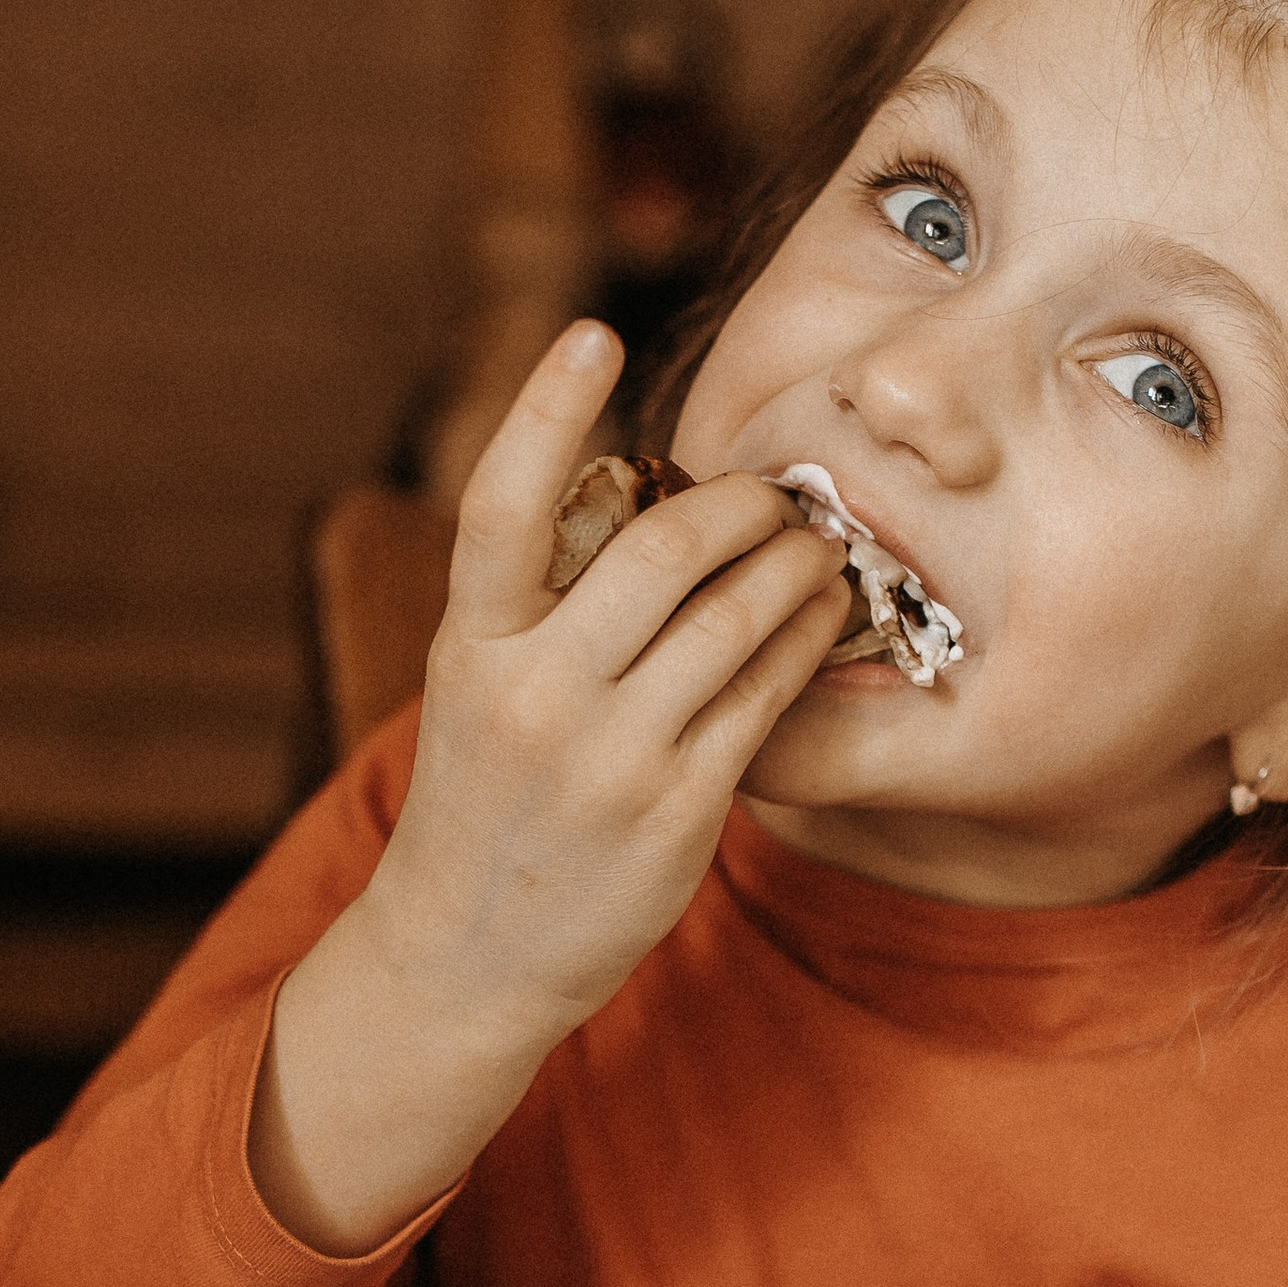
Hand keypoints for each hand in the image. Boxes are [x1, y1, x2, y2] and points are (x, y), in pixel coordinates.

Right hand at [251, 323, 844, 1253]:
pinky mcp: (677, 809)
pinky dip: (805, 641)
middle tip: (775, 494)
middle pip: (661, 548)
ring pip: (734, 616)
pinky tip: (822, 620)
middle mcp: (536, 695)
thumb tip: (641, 495)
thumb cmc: (487, 800)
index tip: (593, 331)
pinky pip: (766, 695)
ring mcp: (610, 757)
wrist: (465, 954)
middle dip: (741, 502)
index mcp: (471, 647)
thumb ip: (540, 602)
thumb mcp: (476, 687)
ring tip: (817, 550)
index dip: (547, 409)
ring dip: (794, 565)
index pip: (501, 504)